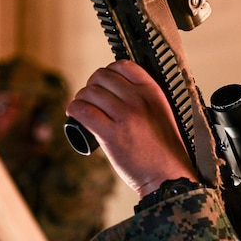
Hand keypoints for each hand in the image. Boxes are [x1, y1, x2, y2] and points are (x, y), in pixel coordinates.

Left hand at [67, 60, 197, 197]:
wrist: (167, 175)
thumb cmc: (163, 148)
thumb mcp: (162, 113)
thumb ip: (145, 99)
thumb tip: (118, 88)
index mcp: (153, 92)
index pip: (123, 65)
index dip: (108, 72)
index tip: (104, 84)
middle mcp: (139, 100)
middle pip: (102, 77)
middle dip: (91, 85)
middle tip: (90, 99)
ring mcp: (126, 116)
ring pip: (90, 93)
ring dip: (80, 98)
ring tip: (81, 107)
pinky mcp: (112, 134)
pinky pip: (83, 111)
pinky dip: (73, 109)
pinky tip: (73, 113)